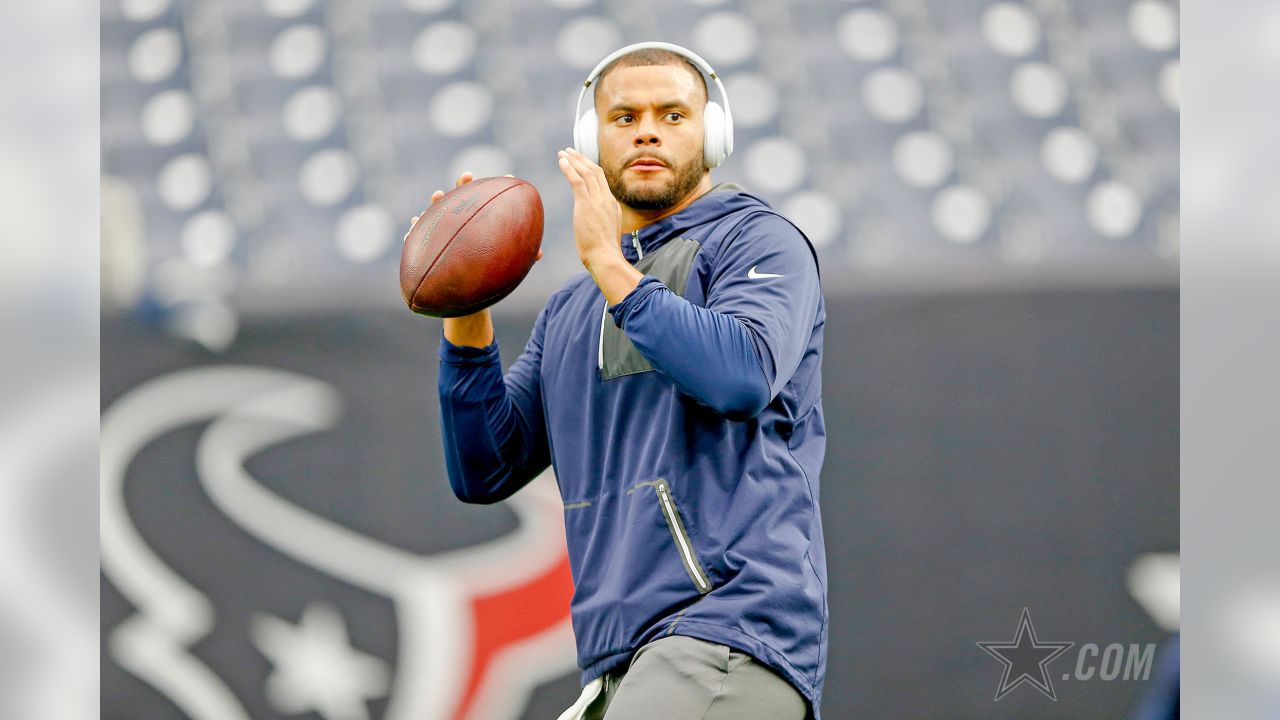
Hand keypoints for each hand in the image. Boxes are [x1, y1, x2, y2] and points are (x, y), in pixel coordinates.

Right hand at [403, 171, 543, 262]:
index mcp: (478, 220)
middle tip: (469, 175)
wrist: (461, 293)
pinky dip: (414, 229)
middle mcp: (459, 220)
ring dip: (436, 201)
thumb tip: (539, 253)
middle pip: (461, 197)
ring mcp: (440, 229)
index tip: (508, 177)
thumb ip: (518, 257)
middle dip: (463, 184)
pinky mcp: (424, 244)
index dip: (497, 187)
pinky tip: (413, 224)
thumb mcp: (501, 264)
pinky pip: (416, 235)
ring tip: (438, 194)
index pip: (489, 199)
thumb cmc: (484, 272)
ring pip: (436, 212)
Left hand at [556, 148, 622, 270]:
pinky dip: (569, 168)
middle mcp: (607, 199)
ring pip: (587, 172)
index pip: (602, 182)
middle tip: (570, 151)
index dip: (590, 169)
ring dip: (574, 160)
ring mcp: (598, 201)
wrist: (606, 258)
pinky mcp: (586, 205)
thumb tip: (595, 228)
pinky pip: (577, 180)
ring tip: (563, 153)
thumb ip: (602, 226)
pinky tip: (562, 162)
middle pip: (596, 171)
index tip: (581, 163)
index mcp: (612, 206)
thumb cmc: (604, 254)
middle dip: (582, 159)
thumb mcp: (607, 235)